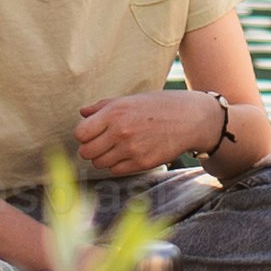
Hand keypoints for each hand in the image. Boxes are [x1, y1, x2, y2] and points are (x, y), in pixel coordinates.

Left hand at [70, 89, 220, 178]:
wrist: (190, 119)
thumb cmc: (159, 106)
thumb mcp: (130, 99)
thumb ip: (103, 106)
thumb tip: (82, 113)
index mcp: (114, 112)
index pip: (80, 134)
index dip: (84, 135)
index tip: (92, 133)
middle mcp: (120, 132)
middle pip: (86, 152)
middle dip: (91, 149)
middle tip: (102, 143)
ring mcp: (131, 150)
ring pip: (100, 164)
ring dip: (104, 158)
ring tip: (117, 148)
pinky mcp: (141, 164)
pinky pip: (116, 171)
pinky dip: (118, 165)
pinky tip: (129, 154)